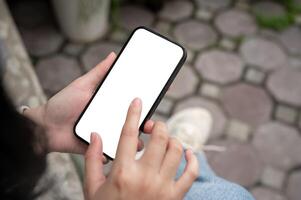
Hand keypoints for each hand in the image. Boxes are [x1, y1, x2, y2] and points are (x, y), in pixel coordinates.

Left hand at [24, 52, 149, 157]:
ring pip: (128, 137)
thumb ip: (99, 72)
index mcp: (109, 104)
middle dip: (146, 121)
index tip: (162, 90)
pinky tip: (127, 149)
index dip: (146, 97)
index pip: (131, 100)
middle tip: (152, 121)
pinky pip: (114, 150)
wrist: (45, 128)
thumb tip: (114, 55)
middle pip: (133, 120)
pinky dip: (121, 151)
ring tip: (143, 137)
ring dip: (138, 138)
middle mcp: (111, 118)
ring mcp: (106, 133)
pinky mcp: (100, 147)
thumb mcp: (82, 85)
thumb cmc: (62, 104)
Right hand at [84, 98, 198, 199]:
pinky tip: (188, 153)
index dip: (133, 114)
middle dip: (158, 126)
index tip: (137, 101)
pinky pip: (191, 173)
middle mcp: (145, 177)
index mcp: (122, 173)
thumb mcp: (92, 187)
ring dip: (173, 139)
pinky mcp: (175, 198)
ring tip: (166, 140)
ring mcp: (163, 188)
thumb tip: (95, 135)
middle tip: (153, 126)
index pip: (128, 134)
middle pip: (160, 138)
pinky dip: (193, 160)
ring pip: (176, 150)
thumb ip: (92, 159)